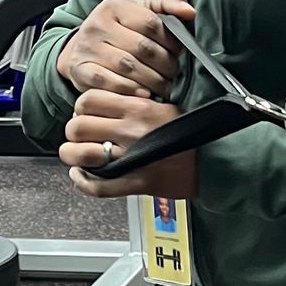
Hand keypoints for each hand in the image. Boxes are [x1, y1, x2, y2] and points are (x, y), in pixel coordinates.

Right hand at [60, 0, 193, 99]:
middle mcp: (97, 24)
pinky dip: (131, 91)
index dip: (171, 42)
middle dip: (165, 64)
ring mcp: (87, 48)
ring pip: (129, 68)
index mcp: (115, 6)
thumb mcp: (143, 8)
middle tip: (173, 73)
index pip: (152, 24)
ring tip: (163, 85)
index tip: (178, 51)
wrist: (83, 47)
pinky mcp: (81, 70)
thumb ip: (169, 2)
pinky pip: (110, 84)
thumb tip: (190, 12)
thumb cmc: (122, 28)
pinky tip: (144, 94)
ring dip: (153, 81)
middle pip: (143, 48)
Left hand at [62, 90, 199, 201]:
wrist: (213, 160)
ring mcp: (131, 158)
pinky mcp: (135, 182)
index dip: (81, 107)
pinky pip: (97, 186)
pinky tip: (79, 175)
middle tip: (82, 135)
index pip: (88, 99)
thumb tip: (109, 103)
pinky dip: (82, 182)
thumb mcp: (164, 107)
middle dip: (74, 131)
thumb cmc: (192, 134)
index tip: (87, 113)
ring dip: (72, 155)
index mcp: (138, 108)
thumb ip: (135, 103)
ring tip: (77, 155)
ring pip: (80, 154)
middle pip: (78, 126)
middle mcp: (130, 131)